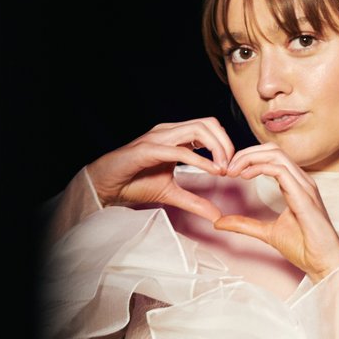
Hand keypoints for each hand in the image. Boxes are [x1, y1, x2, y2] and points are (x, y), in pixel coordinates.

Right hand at [85, 118, 232, 220]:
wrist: (105, 186)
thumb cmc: (133, 183)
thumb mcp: (171, 194)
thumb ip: (195, 202)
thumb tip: (217, 215)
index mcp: (175, 138)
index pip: (210, 128)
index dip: (226, 144)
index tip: (233, 167)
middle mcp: (168, 132)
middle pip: (208, 123)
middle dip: (226, 143)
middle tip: (232, 168)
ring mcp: (157, 138)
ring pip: (197, 129)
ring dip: (217, 149)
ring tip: (223, 169)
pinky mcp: (147, 150)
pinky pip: (179, 150)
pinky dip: (199, 160)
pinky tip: (212, 172)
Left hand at [213, 144, 338, 280]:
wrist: (323, 262)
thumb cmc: (304, 247)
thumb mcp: (267, 232)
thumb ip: (244, 224)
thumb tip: (219, 222)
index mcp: (296, 185)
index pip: (272, 157)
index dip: (248, 158)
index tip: (229, 171)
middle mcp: (302, 181)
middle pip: (273, 149)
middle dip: (246, 153)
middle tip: (227, 167)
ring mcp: (305, 186)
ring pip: (276, 154)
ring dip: (250, 158)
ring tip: (233, 170)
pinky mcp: (304, 196)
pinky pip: (281, 170)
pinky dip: (259, 168)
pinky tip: (245, 176)